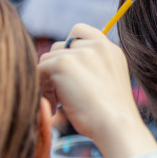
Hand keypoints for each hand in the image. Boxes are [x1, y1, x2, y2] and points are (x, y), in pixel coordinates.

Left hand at [39, 24, 156, 157]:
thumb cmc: (112, 116)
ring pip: (47, 59)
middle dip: (57, 68)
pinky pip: (39, 71)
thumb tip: (62, 67)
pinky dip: (43, 89)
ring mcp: (79, 52)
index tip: (71, 74)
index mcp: (110, 49)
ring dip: (48, 80)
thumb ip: (92, 68)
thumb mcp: (108, 83)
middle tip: (62, 95)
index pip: (79, 31)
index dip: (69, 50)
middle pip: (59, 47)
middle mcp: (96, 45)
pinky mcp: (63, 63)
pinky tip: (56, 108)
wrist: (116, 126)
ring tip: (59, 103)